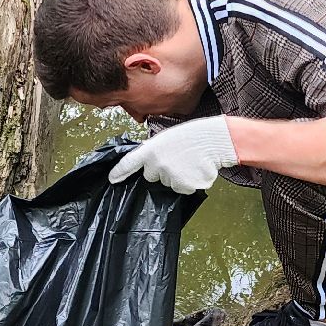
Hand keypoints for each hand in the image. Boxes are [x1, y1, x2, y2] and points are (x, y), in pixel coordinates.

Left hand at [108, 116, 238, 193]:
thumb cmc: (191, 136)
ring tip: (189, 162)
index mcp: (150, 150)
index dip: (119, 172)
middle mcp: (157, 165)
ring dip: (178, 176)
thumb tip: (148, 165)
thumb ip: (154, 152)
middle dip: (161, 171)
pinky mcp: (185, 186)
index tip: (112, 179)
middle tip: (176, 158)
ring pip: (169, 184)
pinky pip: (184, 189)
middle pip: (151, 177)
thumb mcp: (166, 139)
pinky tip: (196, 169)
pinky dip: (190, 182)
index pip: (129, 163)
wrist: (213, 140)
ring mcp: (170, 177)